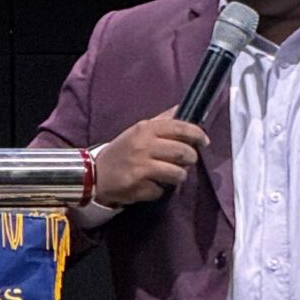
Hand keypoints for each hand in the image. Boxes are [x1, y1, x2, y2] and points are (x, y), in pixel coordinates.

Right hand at [92, 110, 208, 207]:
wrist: (94, 173)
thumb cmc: (122, 150)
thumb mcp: (139, 131)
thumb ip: (162, 121)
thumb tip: (181, 108)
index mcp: (145, 129)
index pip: (179, 127)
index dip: (196, 134)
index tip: (204, 140)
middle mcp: (144, 146)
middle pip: (183, 152)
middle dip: (191, 158)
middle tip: (187, 160)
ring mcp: (141, 167)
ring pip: (178, 174)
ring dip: (178, 176)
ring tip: (171, 175)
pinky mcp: (139, 186)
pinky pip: (161, 191)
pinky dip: (159, 190)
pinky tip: (150, 185)